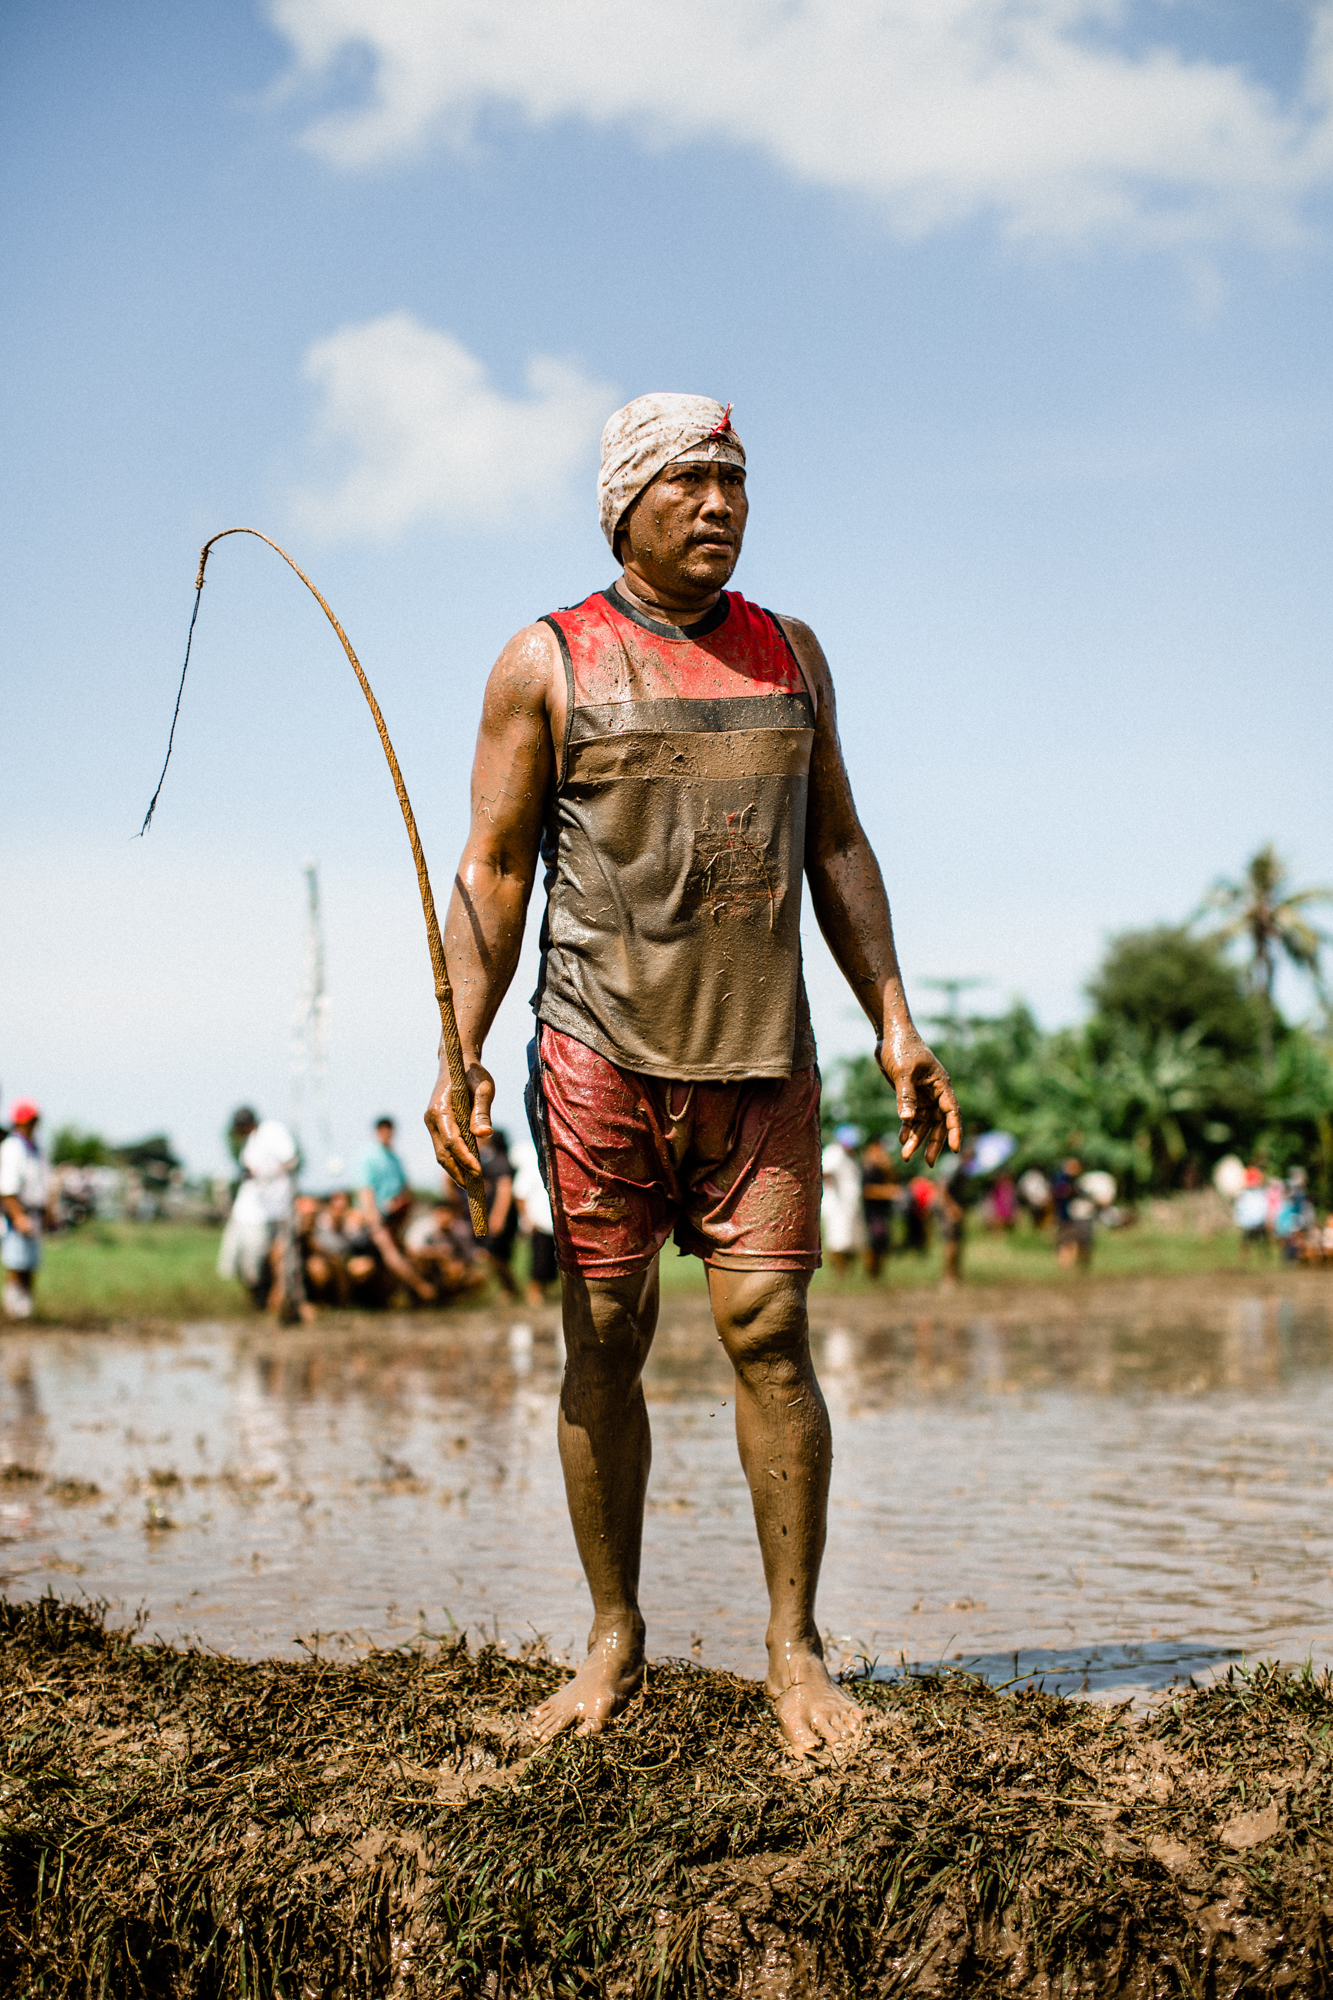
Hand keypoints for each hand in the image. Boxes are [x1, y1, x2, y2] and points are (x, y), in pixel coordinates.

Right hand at [424, 1055, 493, 1187]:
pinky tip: (469, 1169)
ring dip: (455, 1170)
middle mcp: (431, 1118)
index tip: (479, 1172)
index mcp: (440, 1109)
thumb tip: (484, 1136)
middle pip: (442, 1153)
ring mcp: (432, 1123)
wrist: (457, 1061)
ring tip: (472, 1185)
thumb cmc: (473, 1074)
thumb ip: (482, 1112)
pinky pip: (444, 1147)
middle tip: (475, 1189)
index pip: (452, 1141)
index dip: (465, 1158)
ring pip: (441, 1153)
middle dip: (458, 1172)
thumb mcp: (483, 1088)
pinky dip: (455, 1160)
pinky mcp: (437, 1125)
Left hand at [876, 1023, 960, 1166]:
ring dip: (916, 1138)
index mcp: (940, 1085)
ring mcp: (923, 1094)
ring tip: (906, 1155)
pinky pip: (911, 1116)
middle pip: (938, 1122)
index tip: (956, 1149)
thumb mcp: (903, 1072)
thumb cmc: (900, 1048)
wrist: (889, 1035)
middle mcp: (934, 1092)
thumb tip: (908, 1120)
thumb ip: (906, 1096)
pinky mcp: (910, 1095)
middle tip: (928, 1162)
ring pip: (923, 1122)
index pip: (952, 1112)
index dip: (954, 1131)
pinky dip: (907, 1128)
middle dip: (933, 1142)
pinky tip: (902, 1140)